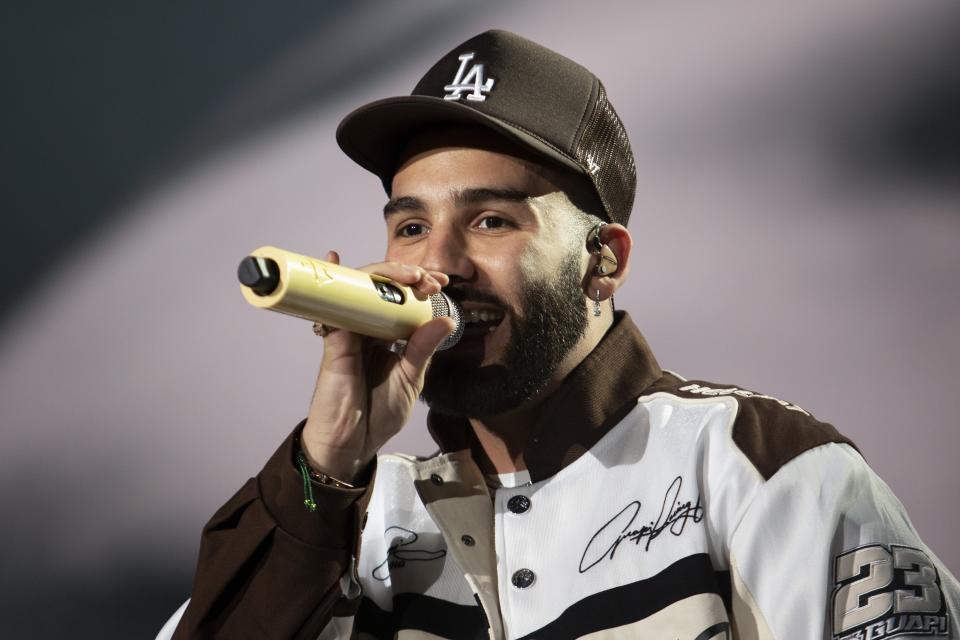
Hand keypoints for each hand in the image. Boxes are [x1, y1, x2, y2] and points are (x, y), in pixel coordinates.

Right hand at [300, 251, 453, 482]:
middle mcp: (368, 329)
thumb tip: (447, 321)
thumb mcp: (410, 380)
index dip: (421, 287)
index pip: (404, 301)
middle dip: (407, 275)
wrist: (350, 444)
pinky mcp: (335, 341)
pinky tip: (335, 261)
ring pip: (361, 290)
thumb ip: (423, 350)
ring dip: (384, 274)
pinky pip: (333, 306)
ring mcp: (350, 332)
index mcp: (389, 338)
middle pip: (382, 288)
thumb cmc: (377, 416)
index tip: (442, 283)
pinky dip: (335, 281)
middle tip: (428, 280)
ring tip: (407, 275)